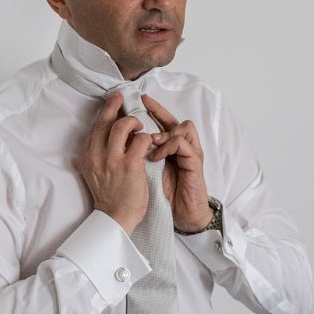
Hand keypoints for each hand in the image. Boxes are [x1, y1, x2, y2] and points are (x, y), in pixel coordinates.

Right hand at [77, 92, 152, 235]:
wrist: (115, 218)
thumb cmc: (109, 196)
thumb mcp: (95, 172)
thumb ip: (98, 154)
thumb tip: (109, 133)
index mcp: (86, 157)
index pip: (95, 127)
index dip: (105, 111)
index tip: (113, 101)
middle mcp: (96, 156)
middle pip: (105, 121)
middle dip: (115, 105)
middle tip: (123, 98)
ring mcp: (112, 160)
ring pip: (123, 125)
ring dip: (135, 122)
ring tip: (141, 128)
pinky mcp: (130, 165)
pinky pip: (141, 139)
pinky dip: (147, 138)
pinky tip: (150, 143)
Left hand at [142, 94, 211, 232]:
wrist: (183, 214)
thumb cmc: (164, 194)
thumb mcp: (147, 170)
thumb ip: (140, 153)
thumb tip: (119, 140)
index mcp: (169, 148)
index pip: (162, 122)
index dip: (152, 109)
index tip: (138, 98)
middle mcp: (182, 147)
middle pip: (173, 119)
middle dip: (158, 110)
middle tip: (144, 103)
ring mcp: (190, 153)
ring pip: (182, 127)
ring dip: (163, 132)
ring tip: (148, 142)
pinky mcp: (195, 163)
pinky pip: (181, 144)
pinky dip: (167, 146)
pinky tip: (155, 157)